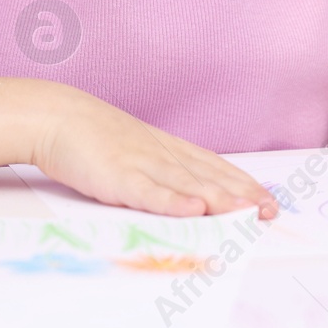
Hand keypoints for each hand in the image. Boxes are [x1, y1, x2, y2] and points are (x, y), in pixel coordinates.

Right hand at [33, 85, 279, 220]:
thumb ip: (161, 171)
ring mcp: (141, 163)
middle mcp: (162, 154)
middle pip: (209, 176)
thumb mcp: (134, 150)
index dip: (243, 183)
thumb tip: (188, 194)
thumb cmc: (93, 136)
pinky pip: (148, 191)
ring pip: (187, 183)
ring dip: (219, 199)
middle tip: (270, 210)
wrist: (57, 116)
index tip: (268, 199)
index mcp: (167, 148)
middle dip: (243, 194)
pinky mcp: (118, 176)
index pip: (214, 167)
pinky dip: (172, 201)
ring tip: (246, 211)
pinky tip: (193, 209)